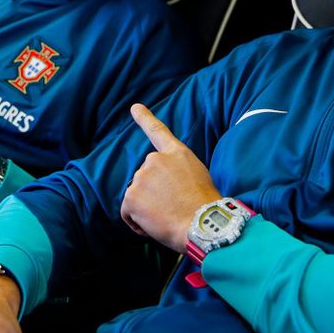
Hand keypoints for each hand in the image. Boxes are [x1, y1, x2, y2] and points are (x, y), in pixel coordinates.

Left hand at [121, 103, 219, 252]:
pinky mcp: (131, 196)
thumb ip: (177, 171)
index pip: (157, 131)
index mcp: (176, 153)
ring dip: (147, 209)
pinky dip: (137, 222)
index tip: (134, 108)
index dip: (145, 118)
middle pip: (146, 177)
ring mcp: (141, 177)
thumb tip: (167, 184)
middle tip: (173, 207)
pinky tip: (154, 224)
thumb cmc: (205, 206)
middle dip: (153, 193)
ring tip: (168, 216)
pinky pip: (128, 213)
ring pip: (137, 196)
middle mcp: (155, 160)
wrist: (202, 223)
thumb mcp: (198, 175)